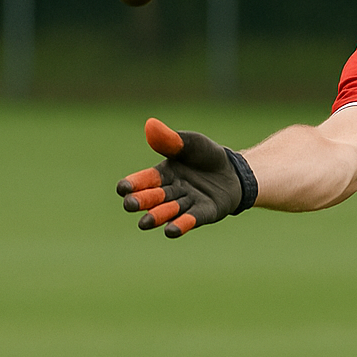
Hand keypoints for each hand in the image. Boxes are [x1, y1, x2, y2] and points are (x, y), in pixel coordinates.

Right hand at [117, 118, 246, 236]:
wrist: (234, 171)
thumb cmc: (206, 156)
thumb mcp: (191, 143)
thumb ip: (172, 140)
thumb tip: (150, 125)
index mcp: (163, 174)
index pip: (145, 179)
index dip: (133, 183)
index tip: (122, 187)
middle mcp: (171, 192)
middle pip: (154, 198)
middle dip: (142, 201)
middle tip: (130, 205)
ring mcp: (187, 204)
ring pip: (170, 211)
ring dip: (158, 216)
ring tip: (145, 222)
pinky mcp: (204, 213)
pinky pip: (191, 219)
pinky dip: (182, 224)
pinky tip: (171, 231)